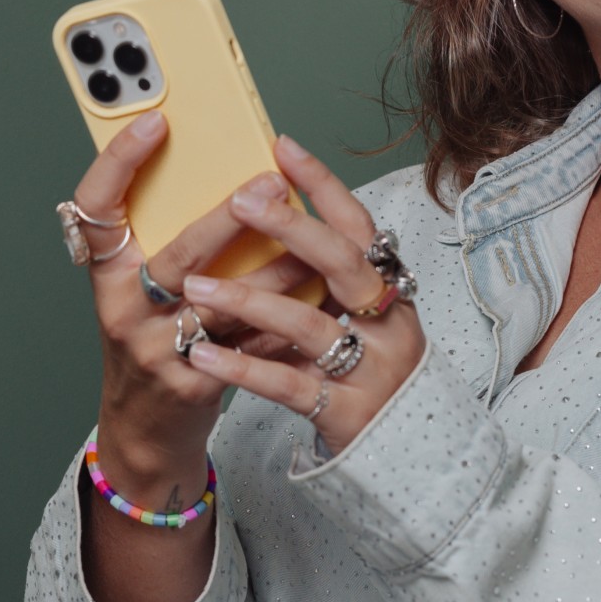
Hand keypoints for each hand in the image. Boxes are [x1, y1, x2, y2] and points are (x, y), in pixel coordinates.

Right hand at [68, 111, 317, 492]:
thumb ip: (166, 242)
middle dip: (227, 218)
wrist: (145, 427)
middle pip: (177, 256)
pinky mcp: (193, 384)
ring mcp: (156, 349)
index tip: (154, 121)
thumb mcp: (141, 288)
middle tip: (270, 185)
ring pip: (223, 302)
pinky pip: (248, 345)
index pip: (97, 206)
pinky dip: (284, 321)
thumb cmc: (153, 338)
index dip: (118, 162)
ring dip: (276, 272)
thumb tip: (230, 177)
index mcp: (107, 273)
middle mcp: (123, 308)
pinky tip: (317, 301)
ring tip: (314, 247)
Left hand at [181, 136, 425, 454]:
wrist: (405, 453)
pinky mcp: (344, 414)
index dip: (323, 185)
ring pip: (309, 326)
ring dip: (249, 300)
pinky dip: (242, 369)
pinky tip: (203, 356)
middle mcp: (389, 324)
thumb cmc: (369, 373)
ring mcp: (370, 370)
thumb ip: (327, 279)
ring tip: (195, 285)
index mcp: (391, 291)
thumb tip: (270, 215)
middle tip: (239, 200)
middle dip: (290, 229)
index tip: (282, 148)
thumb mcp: (364, 318)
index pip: (359, 227)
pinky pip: (288, 386)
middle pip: (343, 264)